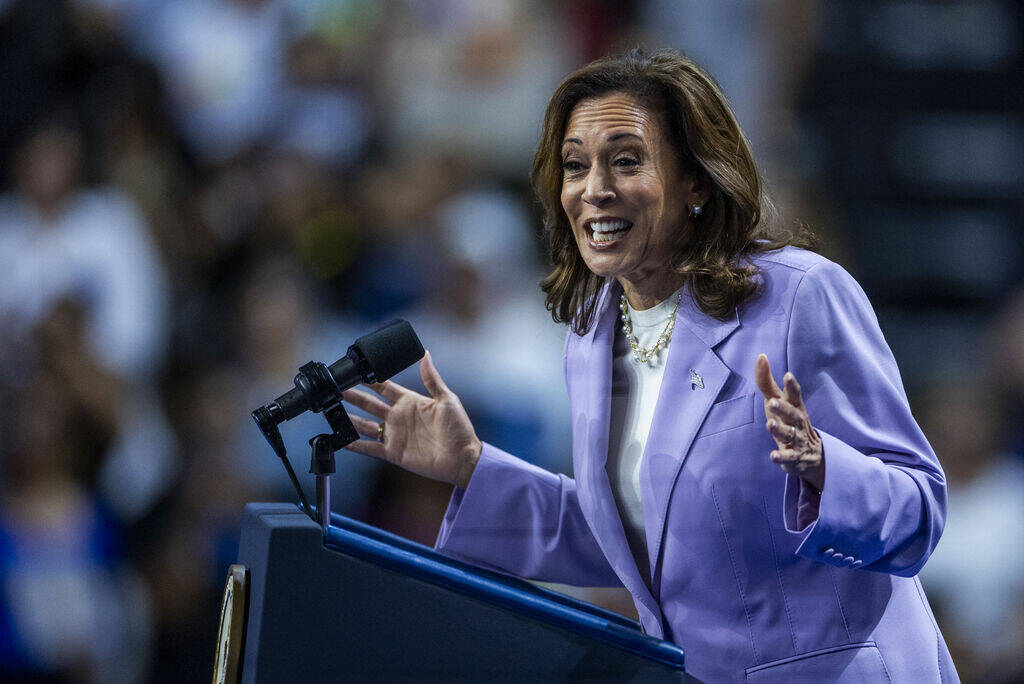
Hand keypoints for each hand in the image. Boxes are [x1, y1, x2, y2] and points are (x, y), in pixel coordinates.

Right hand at [342, 351, 481, 487]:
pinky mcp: (393, 453)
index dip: (369, 380)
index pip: (384, 387)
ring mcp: (395, 435)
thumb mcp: (446, 399)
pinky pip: (370, 448)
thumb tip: (426, 353)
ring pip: (365, 425)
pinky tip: (342, 440)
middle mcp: (399, 417)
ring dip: (349, 418)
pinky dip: (355, 445)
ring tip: (331, 410)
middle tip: (337, 388)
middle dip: (353, 396)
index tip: (355, 372)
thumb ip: (432, 378)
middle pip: (370, 404)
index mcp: (410, 402)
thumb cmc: (459, 429)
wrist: (462, 459)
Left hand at [754, 354, 824, 490]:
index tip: (787, 375)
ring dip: (779, 429)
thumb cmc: (788, 420)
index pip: (795, 395)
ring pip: (789, 434)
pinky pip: (788, 457)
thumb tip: (761, 356)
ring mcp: (797, 440)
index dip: (792, 386)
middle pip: (792, 414)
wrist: (810, 455)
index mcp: (795, 407)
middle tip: (772, 402)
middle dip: (783, 408)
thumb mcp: (778, 400)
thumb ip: (767, 381)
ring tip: (769, 424)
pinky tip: (773, 456)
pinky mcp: (793, 457)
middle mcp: (797, 422)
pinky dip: (781, 457)